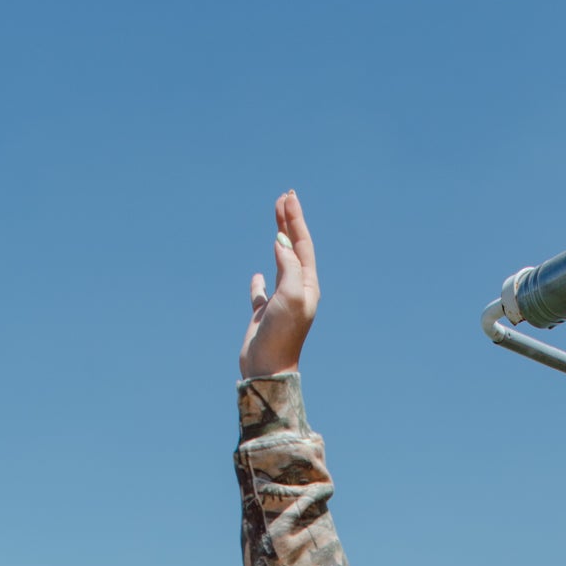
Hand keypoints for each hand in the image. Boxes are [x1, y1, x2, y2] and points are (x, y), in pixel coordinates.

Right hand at [240, 191, 318, 378]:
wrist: (268, 368)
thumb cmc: (283, 334)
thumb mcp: (291, 295)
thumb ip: (288, 266)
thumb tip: (281, 240)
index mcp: (307, 286)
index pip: (302, 245)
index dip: (295, 220)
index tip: (288, 197)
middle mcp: (297, 291)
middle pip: (294, 249)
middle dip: (289, 223)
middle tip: (284, 197)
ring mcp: (280, 302)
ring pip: (280, 263)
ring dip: (279, 241)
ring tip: (275, 220)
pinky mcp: (264, 315)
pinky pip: (262, 292)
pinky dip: (259, 281)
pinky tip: (257, 275)